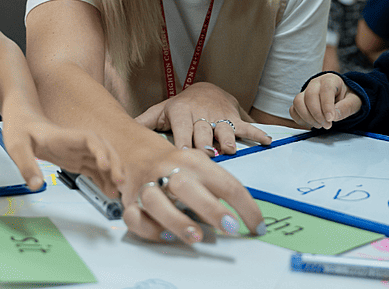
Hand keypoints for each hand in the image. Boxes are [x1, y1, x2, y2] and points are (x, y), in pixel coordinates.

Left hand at [2, 113, 122, 195]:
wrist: (24, 127)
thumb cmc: (23, 132)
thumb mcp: (19, 148)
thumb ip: (27, 166)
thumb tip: (36, 185)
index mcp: (69, 136)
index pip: (92, 140)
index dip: (101, 152)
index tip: (105, 165)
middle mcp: (80, 143)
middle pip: (105, 150)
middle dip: (115, 164)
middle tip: (120, 181)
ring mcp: (81, 152)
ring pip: (103, 162)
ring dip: (112, 175)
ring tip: (116, 193)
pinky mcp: (78, 161)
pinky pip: (95, 170)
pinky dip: (103, 180)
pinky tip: (107, 191)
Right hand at [121, 141, 264, 243]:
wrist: (136, 150)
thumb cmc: (176, 164)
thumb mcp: (200, 165)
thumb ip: (217, 186)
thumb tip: (241, 212)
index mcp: (195, 161)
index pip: (225, 181)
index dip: (244, 204)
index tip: (257, 225)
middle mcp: (170, 170)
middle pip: (188, 186)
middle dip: (211, 208)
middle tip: (232, 227)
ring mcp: (148, 185)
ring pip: (157, 202)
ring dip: (177, 220)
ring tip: (196, 238)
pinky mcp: (131, 201)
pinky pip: (135, 217)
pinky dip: (149, 229)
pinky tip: (164, 236)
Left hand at [135, 82, 270, 154]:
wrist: (204, 88)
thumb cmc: (178, 107)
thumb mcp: (159, 112)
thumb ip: (141, 124)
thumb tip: (115, 136)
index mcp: (181, 113)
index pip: (181, 128)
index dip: (182, 141)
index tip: (182, 155)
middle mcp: (201, 114)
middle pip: (203, 131)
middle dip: (205, 143)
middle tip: (207, 156)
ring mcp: (220, 116)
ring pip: (224, 128)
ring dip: (227, 139)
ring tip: (229, 150)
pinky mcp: (234, 117)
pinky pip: (246, 126)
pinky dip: (257, 133)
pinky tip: (267, 141)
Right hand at [289, 73, 361, 128]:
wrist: (341, 97)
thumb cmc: (348, 98)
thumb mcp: (354, 101)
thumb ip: (346, 108)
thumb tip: (333, 117)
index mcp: (331, 79)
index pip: (326, 90)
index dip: (327, 106)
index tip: (331, 119)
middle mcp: (316, 83)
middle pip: (310, 96)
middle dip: (317, 114)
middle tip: (327, 125)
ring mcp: (306, 91)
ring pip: (298, 102)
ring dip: (307, 117)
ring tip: (320, 125)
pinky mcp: (300, 101)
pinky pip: (293, 109)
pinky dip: (299, 119)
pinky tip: (312, 123)